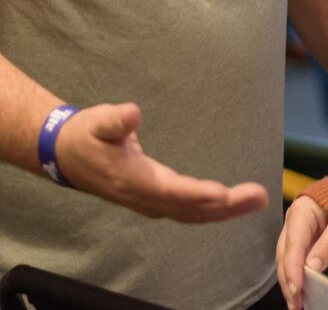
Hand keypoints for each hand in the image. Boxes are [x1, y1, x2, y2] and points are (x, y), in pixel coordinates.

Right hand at [56, 102, 268, 221]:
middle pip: (190, 208)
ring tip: (258, 200)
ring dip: (226, 210)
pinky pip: (189, 211)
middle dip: (226, 206)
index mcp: (132, 180)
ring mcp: (150, 203)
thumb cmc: (86, 136)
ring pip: (193, 214)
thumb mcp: (96, 122)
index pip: (169, 190)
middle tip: (260, 197)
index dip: (196, 193)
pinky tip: (233, 204)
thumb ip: (115, 120)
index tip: (222, 193)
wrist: (68, 157)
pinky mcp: (155, 201)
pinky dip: (213, 210)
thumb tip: (133, 113)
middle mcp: (144, 198)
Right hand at [277, 196, 327, 309]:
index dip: (293, 269)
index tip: (296, 289)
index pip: (293, 244)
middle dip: (289, 281)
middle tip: (295, 305)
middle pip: (285, 254)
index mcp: (302, 210)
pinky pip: (297, 257)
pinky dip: (298, 275)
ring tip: (296, 304)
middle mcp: (295, 220)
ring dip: (291, 281)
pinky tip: (301, 291)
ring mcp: (298, 228)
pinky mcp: (305, 237)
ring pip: (287, 258)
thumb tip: (312, 268)